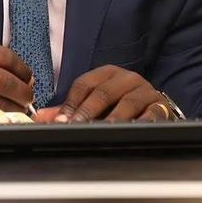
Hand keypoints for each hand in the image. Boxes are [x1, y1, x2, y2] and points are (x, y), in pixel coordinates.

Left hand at [33, 65, 168, 122]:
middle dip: (88, 111)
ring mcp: (145, 90)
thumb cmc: (120, 103)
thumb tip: (40, 118)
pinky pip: (152, 113)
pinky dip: (143, 121)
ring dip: (114, 117)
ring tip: (104, 129)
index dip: (72, 102)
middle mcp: (126, 78)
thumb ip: (69, 109)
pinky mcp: (161, 105)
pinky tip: (133, 129)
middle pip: (104, 92)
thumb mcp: (95, 102)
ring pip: (128, 102)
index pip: (85, 84)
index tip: (62, 120)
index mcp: (107, 73)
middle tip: (77, 126)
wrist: (155, 106)